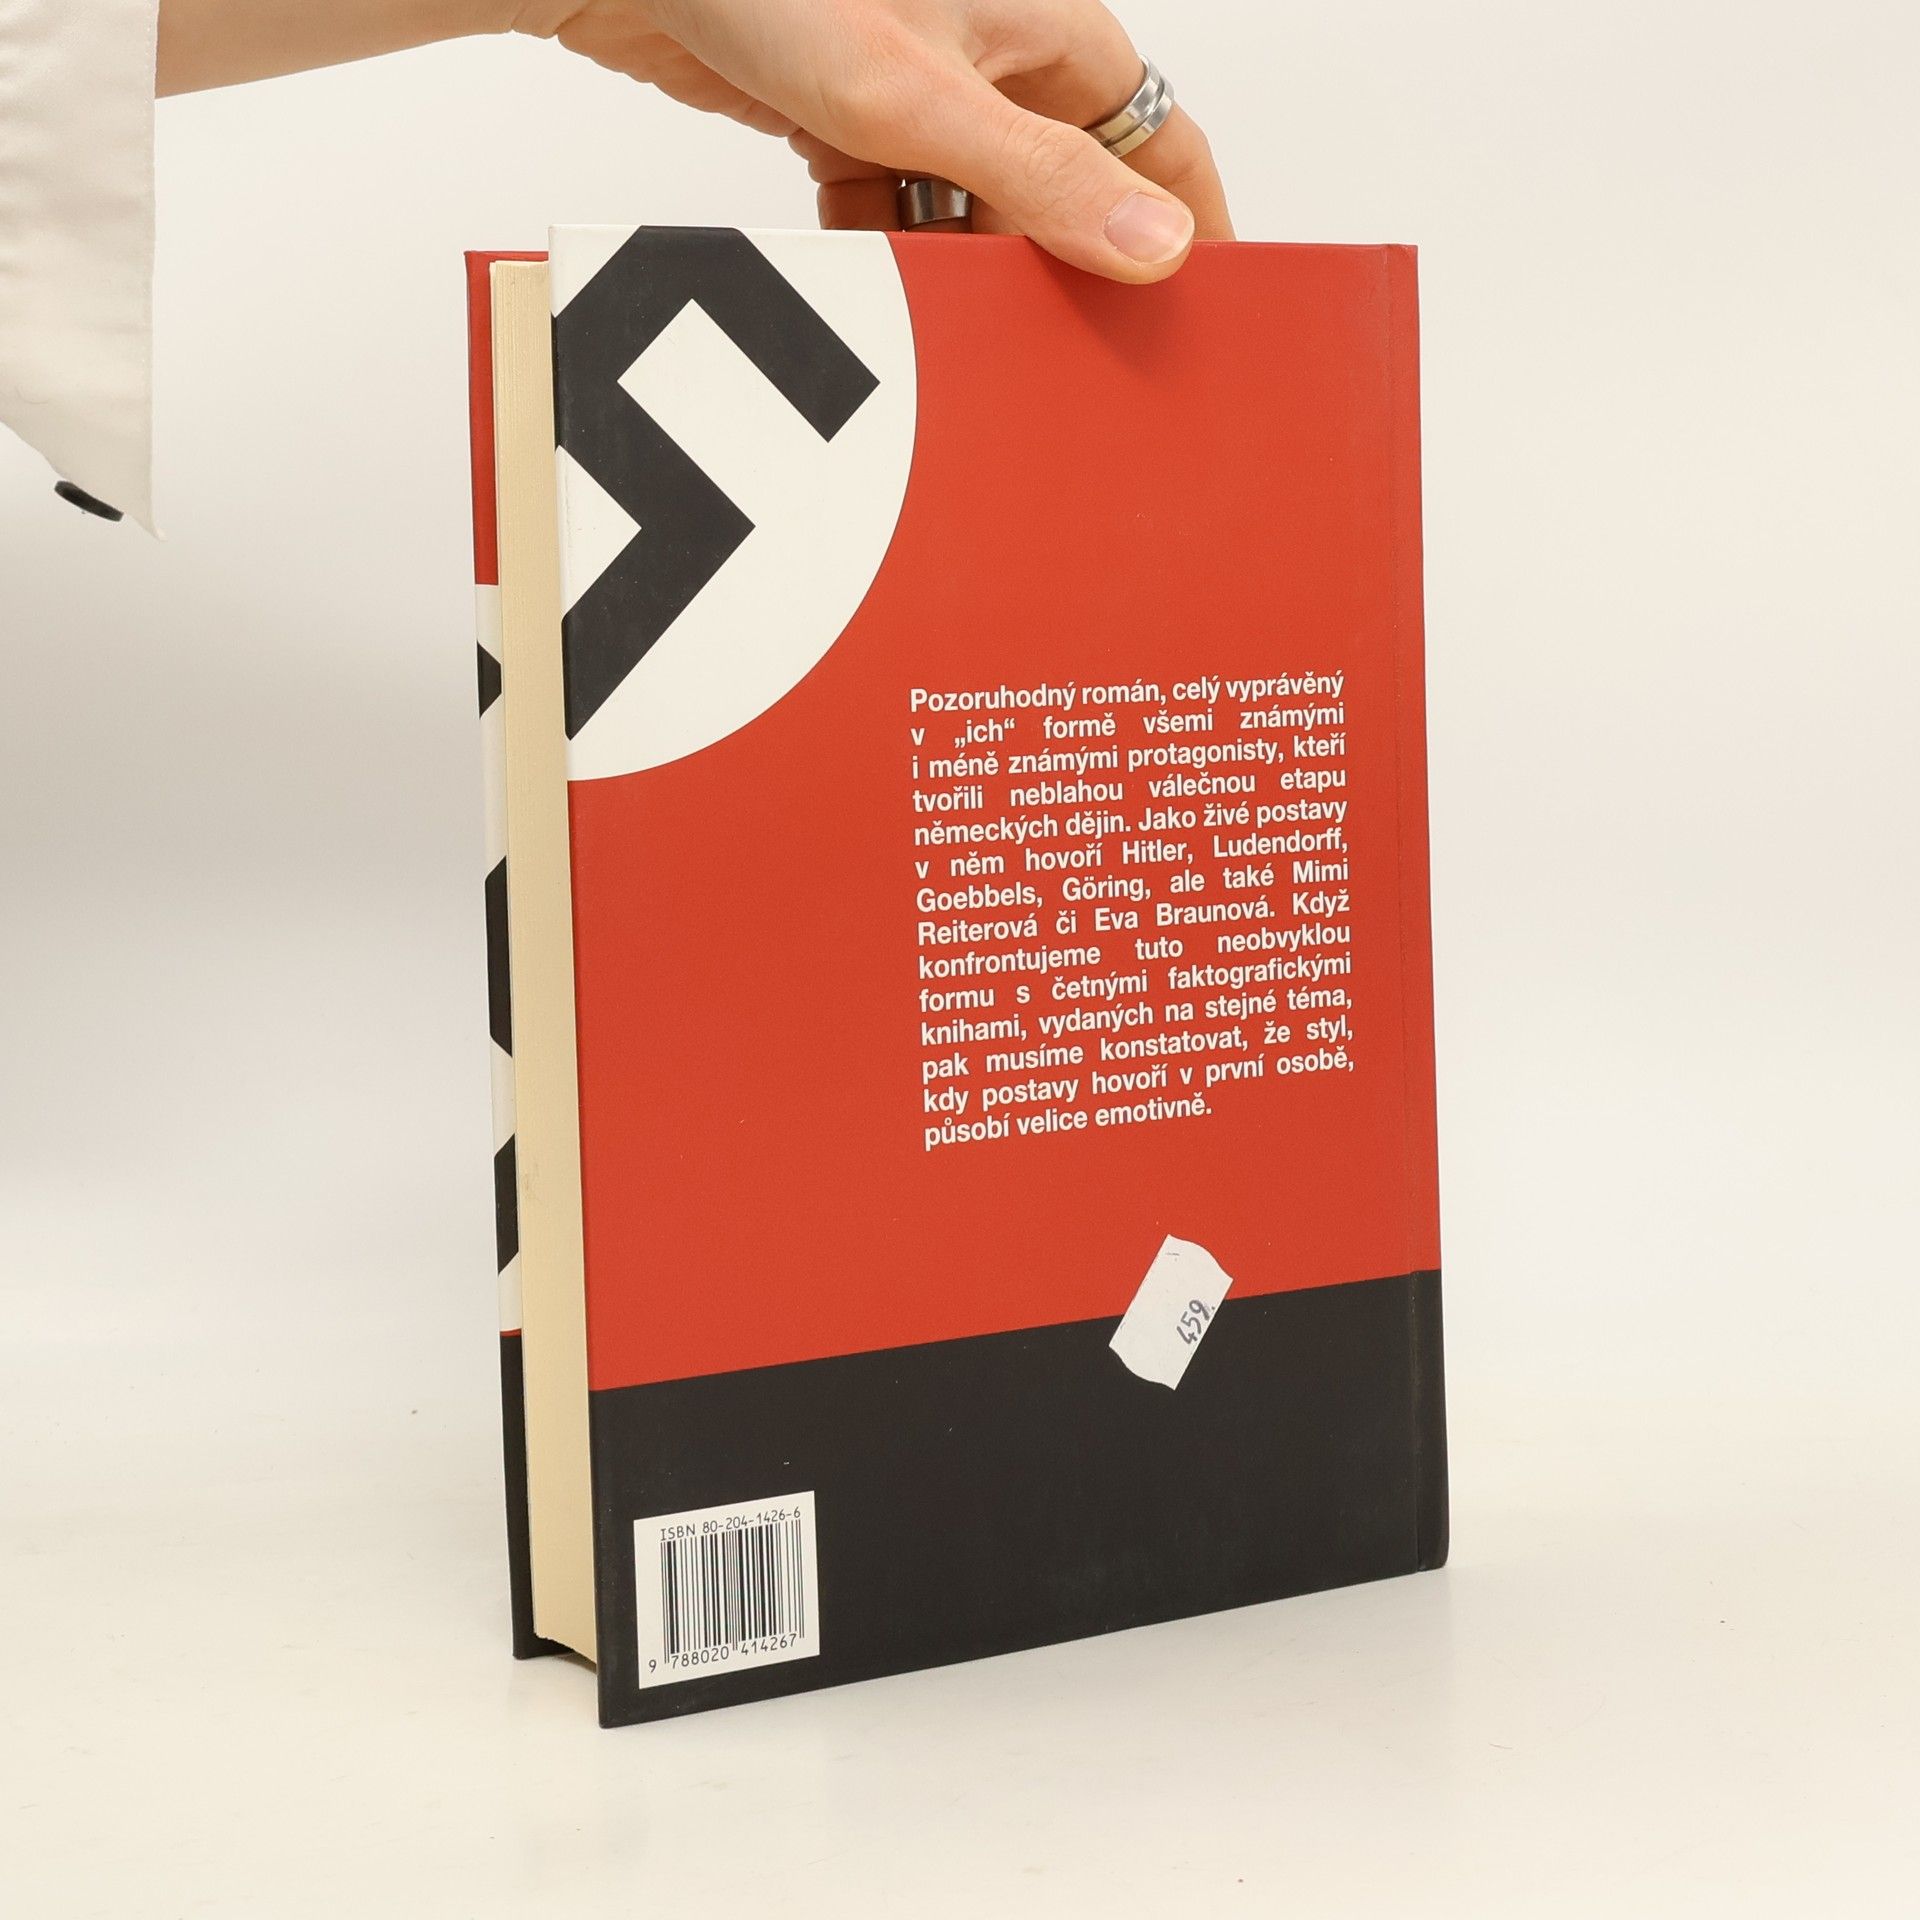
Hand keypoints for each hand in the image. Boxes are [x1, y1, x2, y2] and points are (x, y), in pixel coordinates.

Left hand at [507, 0, 1232, 280]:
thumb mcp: (925, 98)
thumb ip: (1041, 178)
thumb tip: (1154, 245)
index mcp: (1042, 30)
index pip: (1155, 133)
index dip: (1185, 215)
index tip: (1203, 298)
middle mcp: (988, 57)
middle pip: (1060, 185)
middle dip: (1056, 264)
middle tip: (1064, 346)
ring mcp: (915, 92)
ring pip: (972, 210)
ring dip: (959, 267)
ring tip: (953, 325)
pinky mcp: (844, 122)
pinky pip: (895, 211)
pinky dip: (886, 253)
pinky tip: (873, 287)